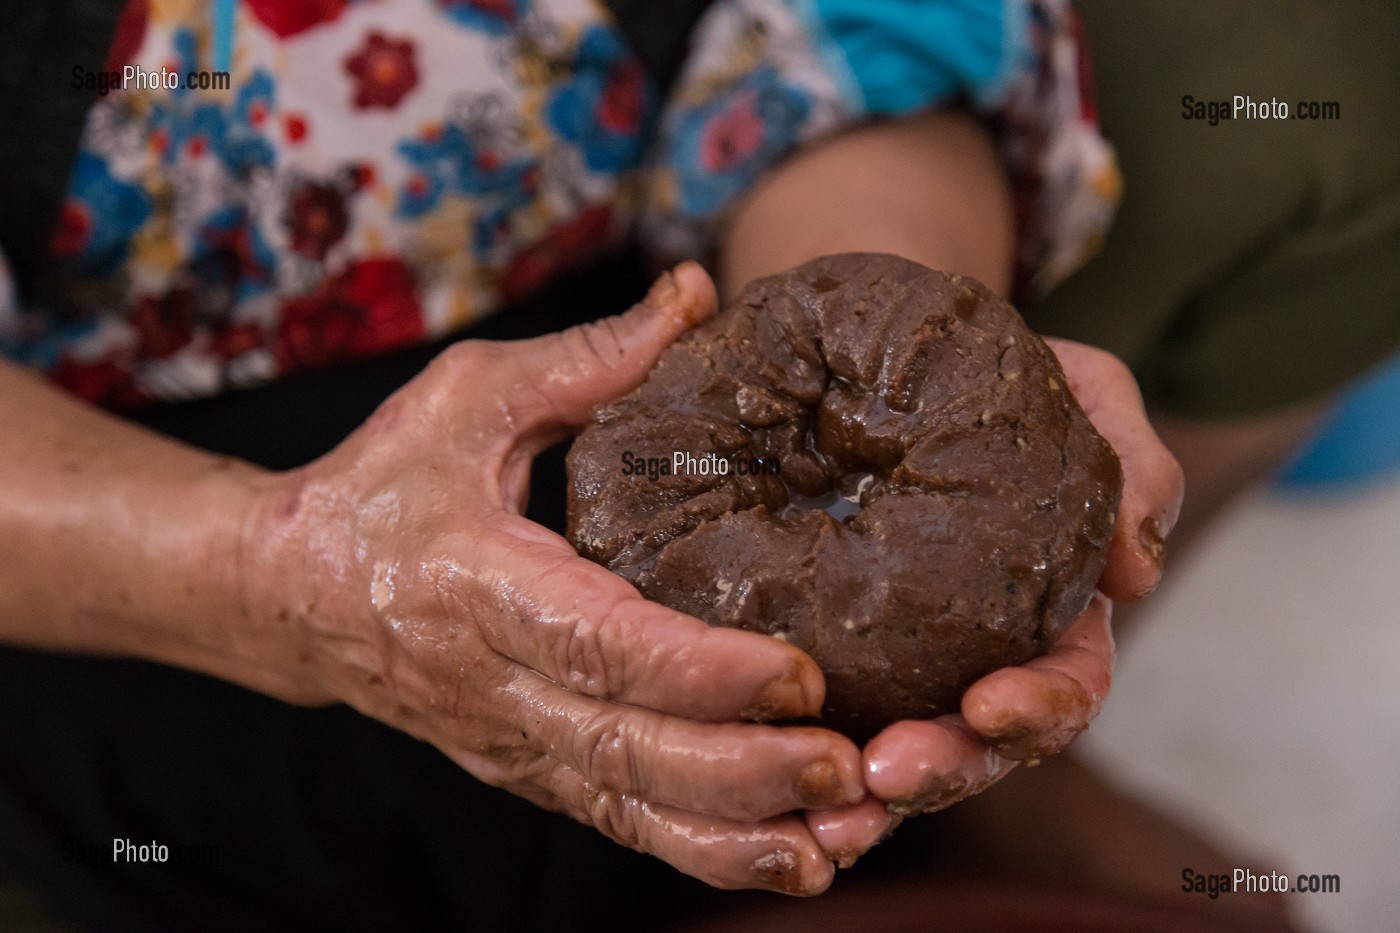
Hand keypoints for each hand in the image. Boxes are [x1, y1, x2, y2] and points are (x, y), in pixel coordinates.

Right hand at [240, 263, 864, 894]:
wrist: (288, 594)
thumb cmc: (382, 484)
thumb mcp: (468, 398)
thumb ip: (588, 359)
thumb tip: (697, 294)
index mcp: (478, 586)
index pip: (598, 644)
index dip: (699, 670)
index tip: (800, 674)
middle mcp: (494, 687)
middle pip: (626, 750)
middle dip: (741, 771)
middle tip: (848, 767)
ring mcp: (510, 742)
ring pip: (629, 809)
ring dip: (737, 834)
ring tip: (841, 838)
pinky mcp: (528, 769)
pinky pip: (619, 823)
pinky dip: (703, 850)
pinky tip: (788, 858)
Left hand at [805, 339, 1184, 864]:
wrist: (898, 352)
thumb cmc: (1000, 377)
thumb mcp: (1081, 391)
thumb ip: (1129, 461)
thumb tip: (1141, 567)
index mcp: (1048, 612)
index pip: (1063, 686)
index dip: (1039, 710)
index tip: (993, 707)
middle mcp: (978, 653)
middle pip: (976, 742)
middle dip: (942, 766)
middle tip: (887, 772)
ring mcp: (901, 658)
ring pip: (893, 749)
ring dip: (864, 790)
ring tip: (824, 809)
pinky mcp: (827, 647)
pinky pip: (815, 716)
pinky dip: (800, 754)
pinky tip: (763, 768)